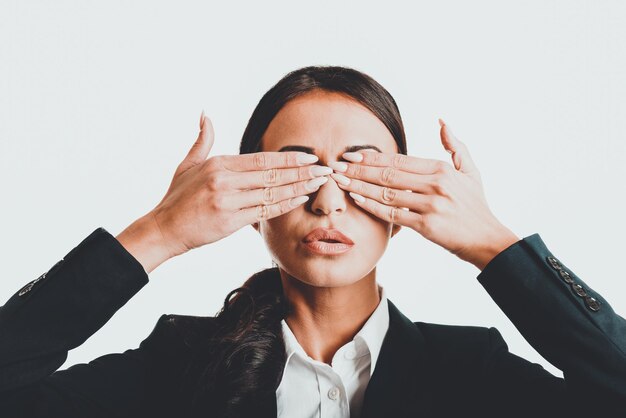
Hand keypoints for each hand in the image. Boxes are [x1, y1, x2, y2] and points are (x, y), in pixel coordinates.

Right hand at [146, 112, 331, 258]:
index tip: (309, 157)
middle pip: (271, 175)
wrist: (164, 228)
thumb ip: (202, 140)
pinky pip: (264, 212)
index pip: (261, 159)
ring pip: (271, 193)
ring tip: (319, 183)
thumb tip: (205, 114)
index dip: (288, 159)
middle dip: (301, 172)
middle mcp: (224, 181)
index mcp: (218, 164)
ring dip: (299, 188)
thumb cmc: (177, 198)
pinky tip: (300, 199)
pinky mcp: (230, 222)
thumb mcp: (187, 164)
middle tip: (325, 169)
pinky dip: (285, 205)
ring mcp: (227, 202)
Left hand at [328, 119, 518, 269]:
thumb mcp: (470, 171)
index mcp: (441, 169)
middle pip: (388, 175)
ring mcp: (430, 205)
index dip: (373, 157)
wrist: (487, 239)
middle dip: (359, 170)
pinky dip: (373, 207)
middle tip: (336, 167)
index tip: (352, 155)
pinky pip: (394, 214)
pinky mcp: (427, 226)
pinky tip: (357, 200)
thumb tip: (442, 121)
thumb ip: (455, 145)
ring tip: (340, 182)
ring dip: (360, 187)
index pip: (399, 160)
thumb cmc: (476, 205)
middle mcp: (435, 185)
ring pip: (387, 193)